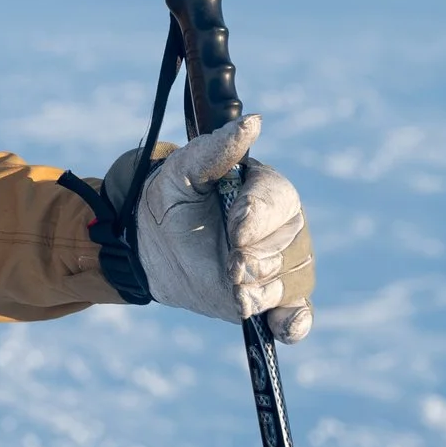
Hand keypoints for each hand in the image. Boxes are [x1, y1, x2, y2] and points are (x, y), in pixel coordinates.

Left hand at [132, 114, 313, 341]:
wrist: (148, 245)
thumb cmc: (168, 199)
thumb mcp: (182, 171)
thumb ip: (216, 149)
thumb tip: (254, 122)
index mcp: (264, 188)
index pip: (282, 200)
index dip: (259, 217)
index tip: (233, 229)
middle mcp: (281, 225)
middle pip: (292, 243)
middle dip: (256, 257)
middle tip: (228, 262)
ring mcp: (279, 263)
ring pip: (293, 279)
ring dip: (262, 286)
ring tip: (232, 283)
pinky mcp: (270, 298)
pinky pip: (297, 314)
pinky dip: (293, 321)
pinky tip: (281, 324)